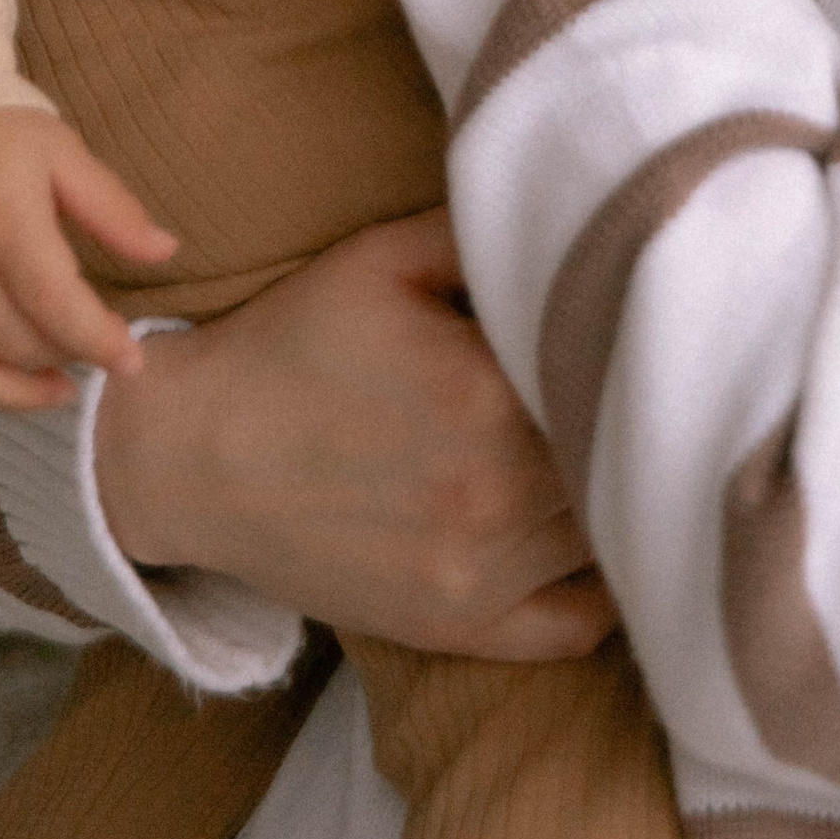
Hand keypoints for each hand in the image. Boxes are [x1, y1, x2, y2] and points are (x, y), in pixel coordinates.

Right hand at [0, 109, 178, 410]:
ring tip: (55, 388)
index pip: (52, 302)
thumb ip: (112, 209)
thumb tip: (166, 252)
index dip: (96, 341)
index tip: (131, 360)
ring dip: (15, 396)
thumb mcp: (62, 153)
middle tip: (93, 349)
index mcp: (2, 219)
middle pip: (13, 342)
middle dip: (65, 357)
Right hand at [92, 207, 614, 660]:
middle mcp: (495, 492)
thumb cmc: (289, 344)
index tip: (640, 327)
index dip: (636, 350)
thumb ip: (484, 232)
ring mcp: (479, 572)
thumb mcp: (382, 258)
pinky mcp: (458, 627)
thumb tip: (576, 210)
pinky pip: (577, 628)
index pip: (612, 374)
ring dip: (627, 493)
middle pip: (626, 458)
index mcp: (485, 393)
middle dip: (638, 421)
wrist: (191, 454)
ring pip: (614, 536)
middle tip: (648, 388)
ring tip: (630, 451)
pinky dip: (608, 591)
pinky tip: (608, 539)